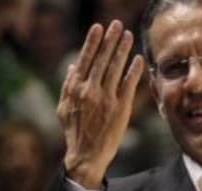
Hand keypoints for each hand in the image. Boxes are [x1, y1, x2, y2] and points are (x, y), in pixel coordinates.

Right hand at [59, 21, 146, 188]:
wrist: (86, 155)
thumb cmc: (74, 132)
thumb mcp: (64, 108)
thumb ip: (68, 86)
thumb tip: (73, 66)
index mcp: (75, 88)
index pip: (86, 59)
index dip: (93, 42)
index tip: (99, 28)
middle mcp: (90, 91)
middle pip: (102, 59)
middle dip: (110, 40)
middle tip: (117, 24)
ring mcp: (106, 99)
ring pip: (115, 68)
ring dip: (122, 50)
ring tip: (128, 35)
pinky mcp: (120, 109)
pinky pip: (128, 85)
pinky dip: (133, 71)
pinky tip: (138, 59)